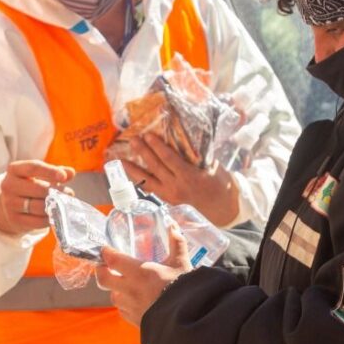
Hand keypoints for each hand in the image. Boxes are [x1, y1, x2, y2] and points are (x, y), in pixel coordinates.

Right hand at [0, 160, 74, 235]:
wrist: (10, 206)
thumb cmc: (30, 185)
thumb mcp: (40, 175)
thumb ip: (56, 171)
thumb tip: (71, 172)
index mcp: (14, 169)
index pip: (33, 167)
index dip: (50, 171)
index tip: (64, 176)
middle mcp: (8, 185)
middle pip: (38, 188)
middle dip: (56, 192)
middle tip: (69, 193)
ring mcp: (10, 204)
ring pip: (38, 206)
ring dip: (55, 206)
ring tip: (64, 203)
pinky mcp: (14, 220)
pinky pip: (37, 221)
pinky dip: (50, 218)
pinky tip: (56, 214)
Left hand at [97, 225, 190, 325]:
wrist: (188, 318)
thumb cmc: (184, 289)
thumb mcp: (181, 263)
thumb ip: (176, 243)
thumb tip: (172, 225)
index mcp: (140, 272)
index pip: (112, 260)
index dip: (106, 253)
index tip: (106, 249)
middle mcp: (130, 290)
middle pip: (103, 279)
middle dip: (102, 271)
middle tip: (106, 266)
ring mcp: (131, 307)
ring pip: (113, 296)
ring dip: (115, 289)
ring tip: (124, 285)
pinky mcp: (134, 320)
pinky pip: (122, 311)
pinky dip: (125, 304)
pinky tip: (134, 301)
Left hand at [122, 133, 239, 226]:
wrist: (223, 208)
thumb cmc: (220, 183)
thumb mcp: (212, 166)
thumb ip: (197, 155)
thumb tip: (184, 137)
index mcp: (189, 177)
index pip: (169, 159)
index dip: (157, 147)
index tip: (148, 135)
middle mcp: (176, 187)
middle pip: (155, 167)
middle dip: (143, 152)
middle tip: (133, 139)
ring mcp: (170, 195)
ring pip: (147, 181)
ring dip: (133, 169)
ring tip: (120, 159)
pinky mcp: (167, 201)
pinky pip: (150, 189)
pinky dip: (139, 180)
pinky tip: (130, 173)